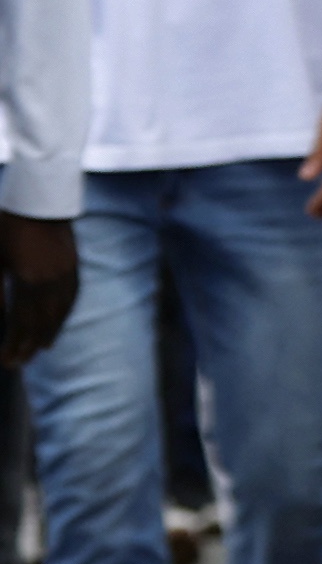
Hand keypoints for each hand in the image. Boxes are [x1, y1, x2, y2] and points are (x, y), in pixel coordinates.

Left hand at [0, 211, 72, 369]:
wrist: (40, 199)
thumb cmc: (7, 227)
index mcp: (29, 281)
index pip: (22, 323)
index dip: (13, 344)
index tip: (4, 360)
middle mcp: (52, 282)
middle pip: (41, 323)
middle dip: (28, 346)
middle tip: (17, 364)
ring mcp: (66, 275)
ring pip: (59, 314)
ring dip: (47, 334)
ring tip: (38, 350)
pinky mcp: (73, 267)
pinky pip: (71, 299)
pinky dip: (62, 316)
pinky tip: (55, 324)